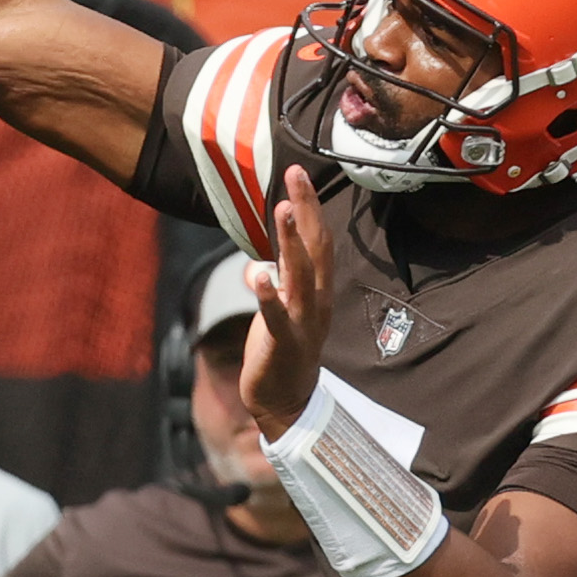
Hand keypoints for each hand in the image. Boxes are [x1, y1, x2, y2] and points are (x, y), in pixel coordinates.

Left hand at [246, 170, 336, 438]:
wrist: (288, 402)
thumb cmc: (283, 350)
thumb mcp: (280, 309)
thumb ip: (276, 282)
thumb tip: (257, 265)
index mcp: (318, 291)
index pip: (318, 241)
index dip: (310, 207)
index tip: (297, 174)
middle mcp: (316, 302)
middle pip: (315, 249)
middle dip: (306, 211)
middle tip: (296, 175)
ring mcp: (302, 323)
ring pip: (299, 277)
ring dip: (291, 243)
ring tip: (283, 210)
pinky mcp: (282, 344)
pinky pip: (275, 317)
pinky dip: (268, 296)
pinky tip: (258, 275)